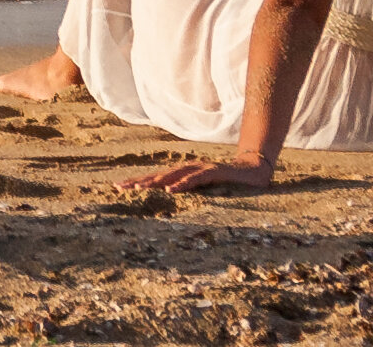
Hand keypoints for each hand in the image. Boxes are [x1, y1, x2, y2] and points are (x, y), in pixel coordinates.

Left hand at [125, 158, 273, 191]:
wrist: (254, 171)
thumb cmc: (228, 183)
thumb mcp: (205, 191)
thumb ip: (189, 193)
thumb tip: (169, 203)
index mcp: (185, 174)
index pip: (157, 178)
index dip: (138, 181)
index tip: (117, 188)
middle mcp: (189, 168)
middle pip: (160, 175)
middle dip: (139, 181)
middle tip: (118, 187)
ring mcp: (202, 168)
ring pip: (174, 175)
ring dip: (156, 181)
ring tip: (139, 188)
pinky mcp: (215, 172)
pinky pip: (196, 178)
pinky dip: (183, 183)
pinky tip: (170, 189)